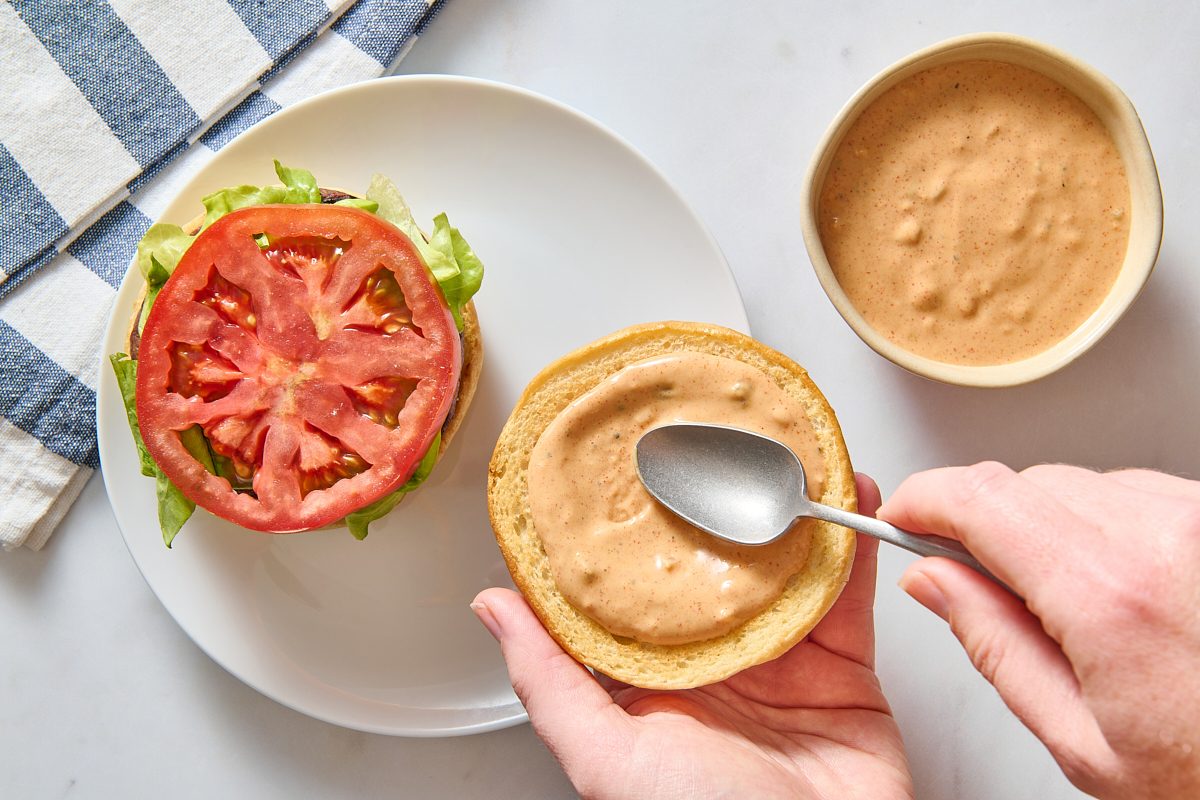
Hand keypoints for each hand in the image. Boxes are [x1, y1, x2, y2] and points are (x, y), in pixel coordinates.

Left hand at [472, 475, 911, 799]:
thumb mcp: (609, 756)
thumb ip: (551, 681)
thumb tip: (490, 608)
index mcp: (647, 681)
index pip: (626, 588)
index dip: (625, 525)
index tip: (618, 463)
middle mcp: (710, 664)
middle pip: (710, 564)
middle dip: (714, 499)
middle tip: (709, 433)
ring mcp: (778, 662)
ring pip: (780, 565)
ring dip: (786, 506)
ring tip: (782, 445)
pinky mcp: (841, 668)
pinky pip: (846, 592)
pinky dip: (852, 540)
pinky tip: (849, 492)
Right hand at [880, 463, 1199, 799]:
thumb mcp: (1081, 739)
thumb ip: (991, 645)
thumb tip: (930, 580)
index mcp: (1107, 595)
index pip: (979, 498)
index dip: (924, 499)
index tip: (904, 515)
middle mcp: (1160, 536)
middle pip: (1022, 483)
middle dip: (983, 522)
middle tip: (981, 581)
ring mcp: (1199, 516)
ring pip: (1075, 483)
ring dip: (1047, 526)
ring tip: (1075, 603)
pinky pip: (1131, 493)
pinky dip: (1103, 527)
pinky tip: (1124, 588)